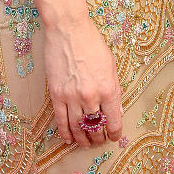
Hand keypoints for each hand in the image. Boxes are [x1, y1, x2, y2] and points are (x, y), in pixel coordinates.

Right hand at [43, 17, 122, 147]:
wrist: (68, 29)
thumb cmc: (92, 42)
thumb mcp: (111, 64)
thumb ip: (115, 88)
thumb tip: (118, 110)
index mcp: (107, 88)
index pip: (113, 121)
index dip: (115, 133)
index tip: (114, 136)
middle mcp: (90, 96)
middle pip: (95, 127)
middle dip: (99, 137)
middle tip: (100, 141)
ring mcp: (71, 97)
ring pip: (77, 127)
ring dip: (83, 139)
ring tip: (86, 143)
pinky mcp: (56, 94)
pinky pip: (61, 120)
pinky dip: (65, 132)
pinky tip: (69, 138)